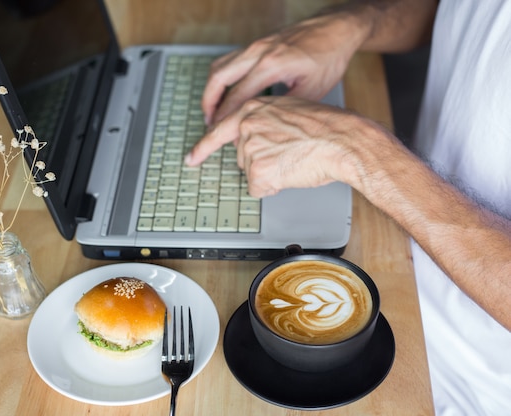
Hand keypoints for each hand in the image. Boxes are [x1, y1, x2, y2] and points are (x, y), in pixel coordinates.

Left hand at [187, 96, 380, 197]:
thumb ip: (266, 122)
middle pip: (242, 157)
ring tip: (294, 160)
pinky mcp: (258, 170)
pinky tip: (291, 172)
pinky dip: (274, 187)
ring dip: (271, 173)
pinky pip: (259, 188)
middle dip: (262, 161)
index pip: (218, 130)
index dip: (202, 148)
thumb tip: (260, 139)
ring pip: (251, 174)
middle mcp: (246, 126)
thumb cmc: (326, 127)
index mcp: (252, 108)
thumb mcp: (290, 111)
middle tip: (289, 154)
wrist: (343, 140)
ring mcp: (250, 148)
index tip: (190, 159)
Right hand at [202, 14, 362, 124]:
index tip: (219, 134)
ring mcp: (256, 45)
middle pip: (218, 78)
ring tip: (212, 111)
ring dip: (211, 90)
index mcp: (272, 65)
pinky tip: (226, 91)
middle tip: (208, 124)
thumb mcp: (312, 91)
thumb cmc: (329, 56)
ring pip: (219, 67)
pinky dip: (222, 78)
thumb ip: (284, 109)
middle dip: (208, 104)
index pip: (237, 96)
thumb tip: (264, 128)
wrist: (337, 28)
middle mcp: (258, 51)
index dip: (225, 118)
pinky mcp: (258, 43)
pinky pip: (229, 60)